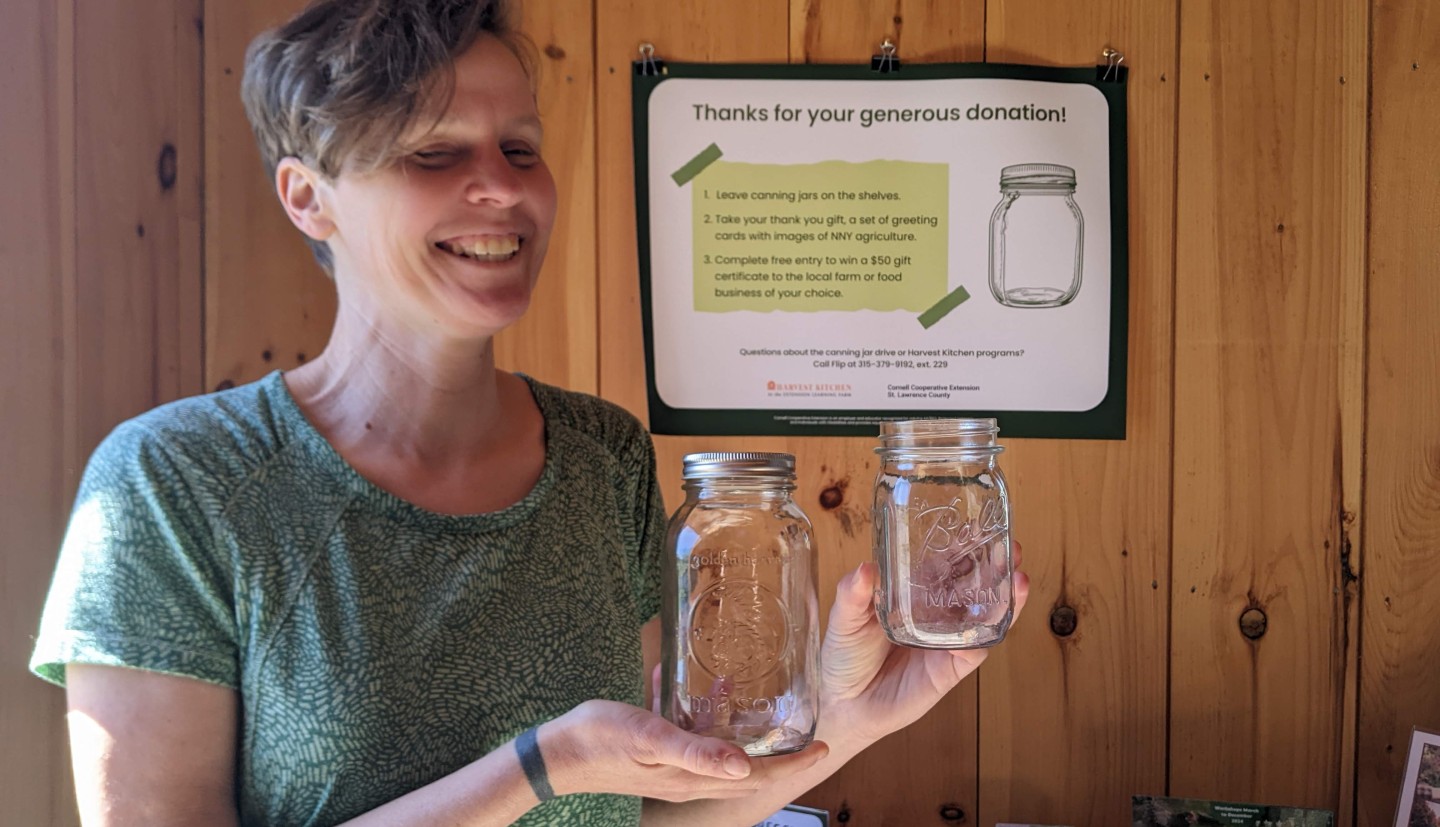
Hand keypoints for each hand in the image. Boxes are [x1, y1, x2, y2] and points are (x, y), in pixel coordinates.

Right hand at [541, 700, 828, 801]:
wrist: (554, 753)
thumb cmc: (600, 741)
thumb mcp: (651, 738)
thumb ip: (698, 751)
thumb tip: (746, 768)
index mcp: (694, 778)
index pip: (759, 776)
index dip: (795, 763)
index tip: (826, 745)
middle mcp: (689, 778)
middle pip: (749, 770)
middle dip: (780, 753)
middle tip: (807, 730)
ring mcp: (673, 768)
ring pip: (723, 754)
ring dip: (744, 733)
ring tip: (762, 705)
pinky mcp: (656, 754)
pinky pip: (693, 738)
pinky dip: (705, 717)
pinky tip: (700, 688)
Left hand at [817, 544, 1029, 747]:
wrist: (843, 705)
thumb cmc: (843, 656)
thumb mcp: (844, 619)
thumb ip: (852, 594)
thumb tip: (865, 569)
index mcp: (913, 594)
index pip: (945, 564)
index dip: (964, 545)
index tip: (978, 524)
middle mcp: (935, 614)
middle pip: (974, 585)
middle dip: (996, 565)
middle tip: (1013, 546)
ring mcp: (946, 641)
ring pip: (984, 615)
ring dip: (1004, 596)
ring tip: (1018, 576)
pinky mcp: (950, 670)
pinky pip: (975, 650)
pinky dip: (986, 634)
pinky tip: (996, 618)